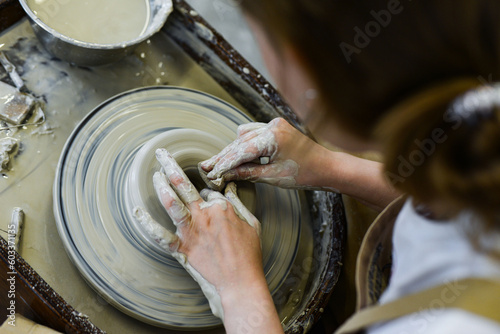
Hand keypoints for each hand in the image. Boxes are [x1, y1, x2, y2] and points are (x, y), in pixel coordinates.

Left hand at [132, 148, 263, 320]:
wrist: (241, 282)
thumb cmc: (249, 254)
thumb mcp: (252, 223)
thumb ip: (238, 203)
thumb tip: (230, 187)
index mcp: (222, 207)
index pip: (209, 193)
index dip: (208, 196)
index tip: (209, 203)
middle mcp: (204, 214)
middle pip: (184, 185)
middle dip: (170, 166)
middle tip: (161, 154)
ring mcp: (191, 231)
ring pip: (171, 202)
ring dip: (160, 186)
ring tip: (154, 174)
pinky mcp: (182, 248)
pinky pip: (160, 235)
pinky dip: (147, 224)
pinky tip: (136, 211)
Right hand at [200, 117, 317, 188]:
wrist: (327, 167)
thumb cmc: (305, 173)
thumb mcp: (273, 177)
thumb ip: (248, 173)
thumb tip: (226, 174)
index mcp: (273, 137)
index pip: (241, 150)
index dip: (224, 163)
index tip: (211, 172)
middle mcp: (272, 125)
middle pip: (240, 142)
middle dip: (225, 156)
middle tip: (207, 168)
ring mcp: (274, 124)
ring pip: (245, 136)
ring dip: (233, 151)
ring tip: (218, 164)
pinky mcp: (276, 127)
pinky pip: (254, 134)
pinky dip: (245, 145)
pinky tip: (235, 156)